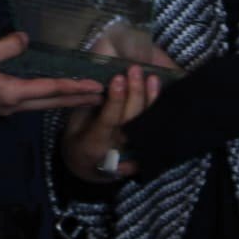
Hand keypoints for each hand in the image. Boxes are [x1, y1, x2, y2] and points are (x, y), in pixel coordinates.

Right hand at [0, 32, 103, 116]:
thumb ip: (6, 46)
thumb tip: (25, 40)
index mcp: (9, 93)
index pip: (49, 90)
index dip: (74, 88)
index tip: (97, 88)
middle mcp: (10, 104)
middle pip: (50, 102)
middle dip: (76, 99)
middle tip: (102, 96)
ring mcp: (3, 105)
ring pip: (41, 104)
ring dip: (64, 100)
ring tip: (85, 96)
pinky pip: (31, 101)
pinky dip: (48, 97)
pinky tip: (54, 94)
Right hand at [60, 63, 162, 183]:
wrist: (88, 168)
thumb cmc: (78, 139)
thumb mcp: (73, 125)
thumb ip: (85, 107)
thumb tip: (99, 81)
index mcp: (94, 143)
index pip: (109, 120)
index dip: (115, 100)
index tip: (119, 77)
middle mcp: (116, 149)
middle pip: (131, 121)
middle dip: (135, 93)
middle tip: (135, 70)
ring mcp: (133, 151)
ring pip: (146, 127)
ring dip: (152, 101)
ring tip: (153, 78)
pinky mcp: (144, 150)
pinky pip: (155, 132)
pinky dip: (160, 113)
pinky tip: (165, 94)